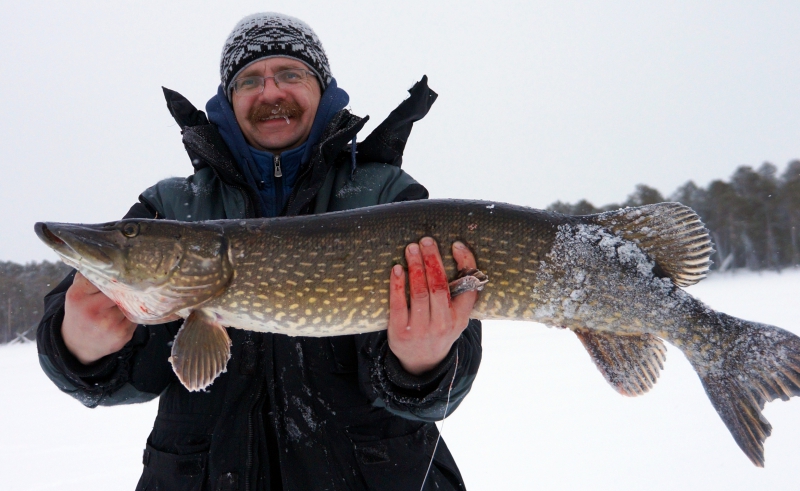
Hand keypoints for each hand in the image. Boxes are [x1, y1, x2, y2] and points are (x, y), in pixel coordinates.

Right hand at [62, 272, 136, 364]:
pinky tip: (130, 310)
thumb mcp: (76, 294)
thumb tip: (108, 257)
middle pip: (120, 287)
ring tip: (132, 295)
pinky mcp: (123, 334)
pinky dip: (136, 310)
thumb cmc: (80, 313)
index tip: (122, 269)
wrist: (78, 345)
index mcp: (78, 295)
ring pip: (131, 300)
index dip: (114, 273)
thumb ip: (89, 276)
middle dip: (127, 284)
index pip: (102, 275)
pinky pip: (137, 314)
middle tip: (134, 279)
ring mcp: (109, 323)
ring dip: (133, 297)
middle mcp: (92, 310)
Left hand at [388, 238, 477, 374]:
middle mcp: (443, 324)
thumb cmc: (439, 329)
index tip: (456, 244)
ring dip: (415, 267)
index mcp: (460, 318)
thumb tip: (458, 253)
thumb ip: (459, 293)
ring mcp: (421, 329)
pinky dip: (397, 284)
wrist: (422, 362)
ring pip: (419, 292)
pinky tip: (397, 269)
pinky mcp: (400, 332)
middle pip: (439, 286)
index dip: (465, 264)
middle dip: (432, 260)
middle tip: (426, 240)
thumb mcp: (456, 317)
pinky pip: (398, 303)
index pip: (469, 288)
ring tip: (411, 249)